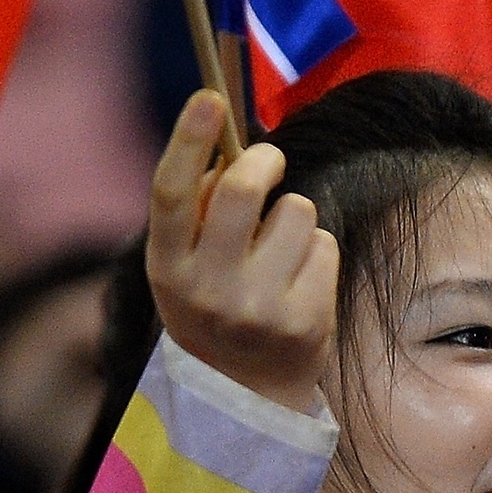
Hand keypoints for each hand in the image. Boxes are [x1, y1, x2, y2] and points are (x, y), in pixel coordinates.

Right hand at [146, 93, 334, 413]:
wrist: (245, 395)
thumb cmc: (215, 303)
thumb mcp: (186, 264)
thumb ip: (199, 209)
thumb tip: (232, 143)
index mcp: (167, 268)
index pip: (170, 193)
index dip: (188, 140)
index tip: (209, 97)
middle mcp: (207, 290)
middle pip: (239, 190)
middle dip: (262, 159)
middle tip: (269, 159)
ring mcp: (257, 310)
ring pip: (295, 210)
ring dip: (293, 215)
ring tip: (279, 250)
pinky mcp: (305, 321)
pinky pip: (324, 244)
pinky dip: (316, 251)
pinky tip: (300, 282)